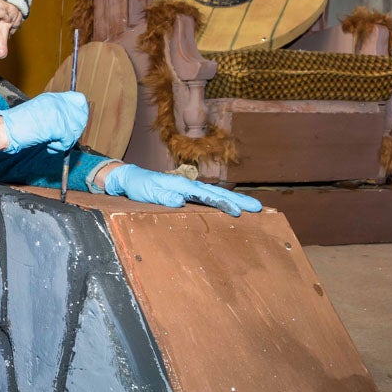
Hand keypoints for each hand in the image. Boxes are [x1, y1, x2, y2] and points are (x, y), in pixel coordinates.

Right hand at [0, 92, 87, 152]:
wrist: (7, 129)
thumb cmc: (17, 125)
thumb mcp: (39, 112)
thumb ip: (54, 114)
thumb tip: (70, 125)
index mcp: (52, 97)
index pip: (79, 99)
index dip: (81, 112)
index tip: (75, 124)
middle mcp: (57, 102)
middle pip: (81, 116)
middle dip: (74, 131)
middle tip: (62, 138)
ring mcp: (58, 113)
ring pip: (76, 130)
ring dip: (65, 141)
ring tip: (52, 143)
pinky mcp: (57, 125)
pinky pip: (68, 140)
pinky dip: (60, 147)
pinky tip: (49, 147)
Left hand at [102, 163, 261, 217]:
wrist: (133, 179)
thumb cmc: (140, 186)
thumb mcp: (148, 193)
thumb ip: (163, 197)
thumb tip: (179, 202)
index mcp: (182, 186)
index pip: (207, 196)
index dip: (223, 204)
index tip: (237, 212)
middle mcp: (190, 186)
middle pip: (218, 193)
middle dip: (239, 200)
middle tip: (258, 208)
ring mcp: (191, 189)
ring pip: (217, 194)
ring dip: (236, 200)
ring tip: (254, 207)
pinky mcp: (189, 194)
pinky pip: (210, 197)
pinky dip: (224, 201)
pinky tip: (233, 207)